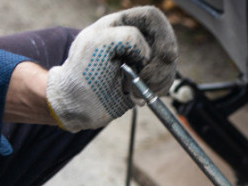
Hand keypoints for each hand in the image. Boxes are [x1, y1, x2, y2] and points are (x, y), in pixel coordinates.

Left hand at [46, 6, 176, 131]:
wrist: (78, 106)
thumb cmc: (81, 74)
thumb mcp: (97, 44)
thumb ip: (126, 37)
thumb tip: (148, 53)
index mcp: (121, 24)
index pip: (153, 18)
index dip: (159, 37)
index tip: (151, 59)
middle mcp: (135, 39)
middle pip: (166, 41)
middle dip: (161, 64)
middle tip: (146, 80)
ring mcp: (143, 60)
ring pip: (169, 63)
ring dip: (159, 79)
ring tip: (138, 92)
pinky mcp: (147, 79)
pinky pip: (166, 79)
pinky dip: (159, 90)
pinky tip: (141, 98)